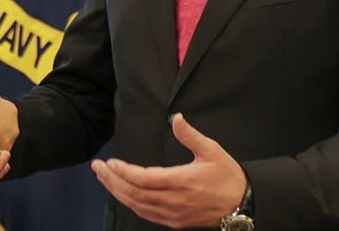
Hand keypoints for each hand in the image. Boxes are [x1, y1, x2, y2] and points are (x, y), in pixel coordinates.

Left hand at [89, 114, 245, 228]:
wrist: (242, 205)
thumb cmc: (227, 176)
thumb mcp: (211, 151)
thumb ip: (190, 135)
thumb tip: (176, 117)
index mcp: (181, 181)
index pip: (143, 179)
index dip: (123, 172)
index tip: (109, 162)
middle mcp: (173, 201)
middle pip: (134, 193)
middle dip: (112, 181)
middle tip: (97, 168)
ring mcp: (172, 214)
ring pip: (137, 205)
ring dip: (117, 192)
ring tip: (103, 179)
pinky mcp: (174, 222)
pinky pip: (146, 214)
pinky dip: (130, 204)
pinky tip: (122, 194)